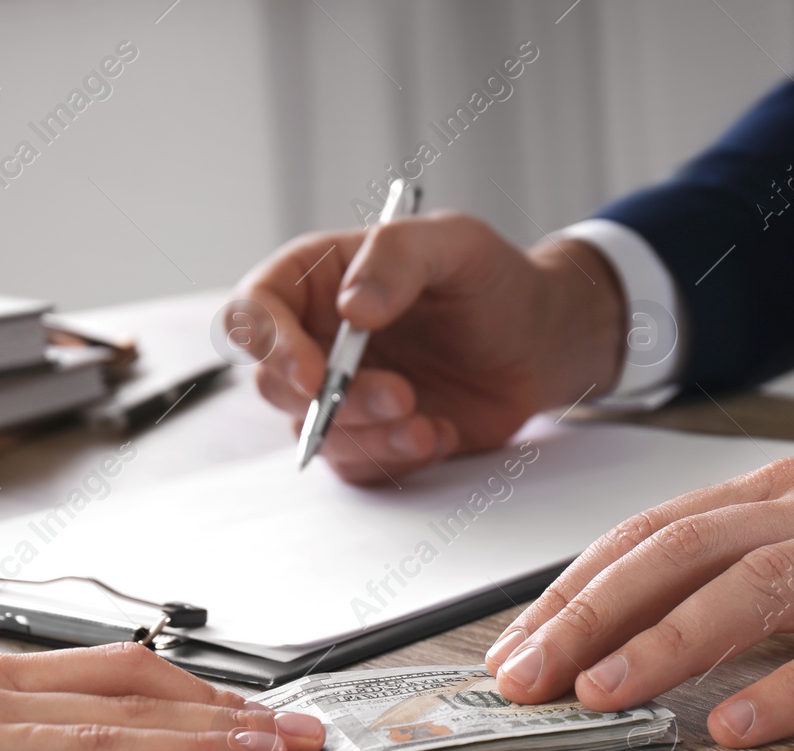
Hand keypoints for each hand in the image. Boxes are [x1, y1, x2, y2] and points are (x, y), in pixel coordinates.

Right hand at [235, 214, 623, 483]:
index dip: (268, 346)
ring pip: (314, 433)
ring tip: (427, 421)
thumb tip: (352, 308)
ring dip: (369, 436)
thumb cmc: (493, 282)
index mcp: (319, 280)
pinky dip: (396, 458)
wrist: (539, 342)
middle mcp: (318, 339)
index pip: (254, 311)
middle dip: (335, 401)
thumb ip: (398, 256)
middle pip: (276, 384)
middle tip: (400, 394)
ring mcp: (342, 392)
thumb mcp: (455, 243)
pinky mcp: (372, 436)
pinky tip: (440, 433)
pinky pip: (357, 464)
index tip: (313, 373)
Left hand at [485, 430, 793, 745]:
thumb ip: (742, 560)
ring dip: (668, 643)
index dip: (572, 591)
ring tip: (602, 695)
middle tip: (523, 680)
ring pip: (757, 591)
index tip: (512, 648)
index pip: (649, 535)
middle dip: (589, 617)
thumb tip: (636, 618)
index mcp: (779, 495)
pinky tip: (742, 727)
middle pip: (680, 555)